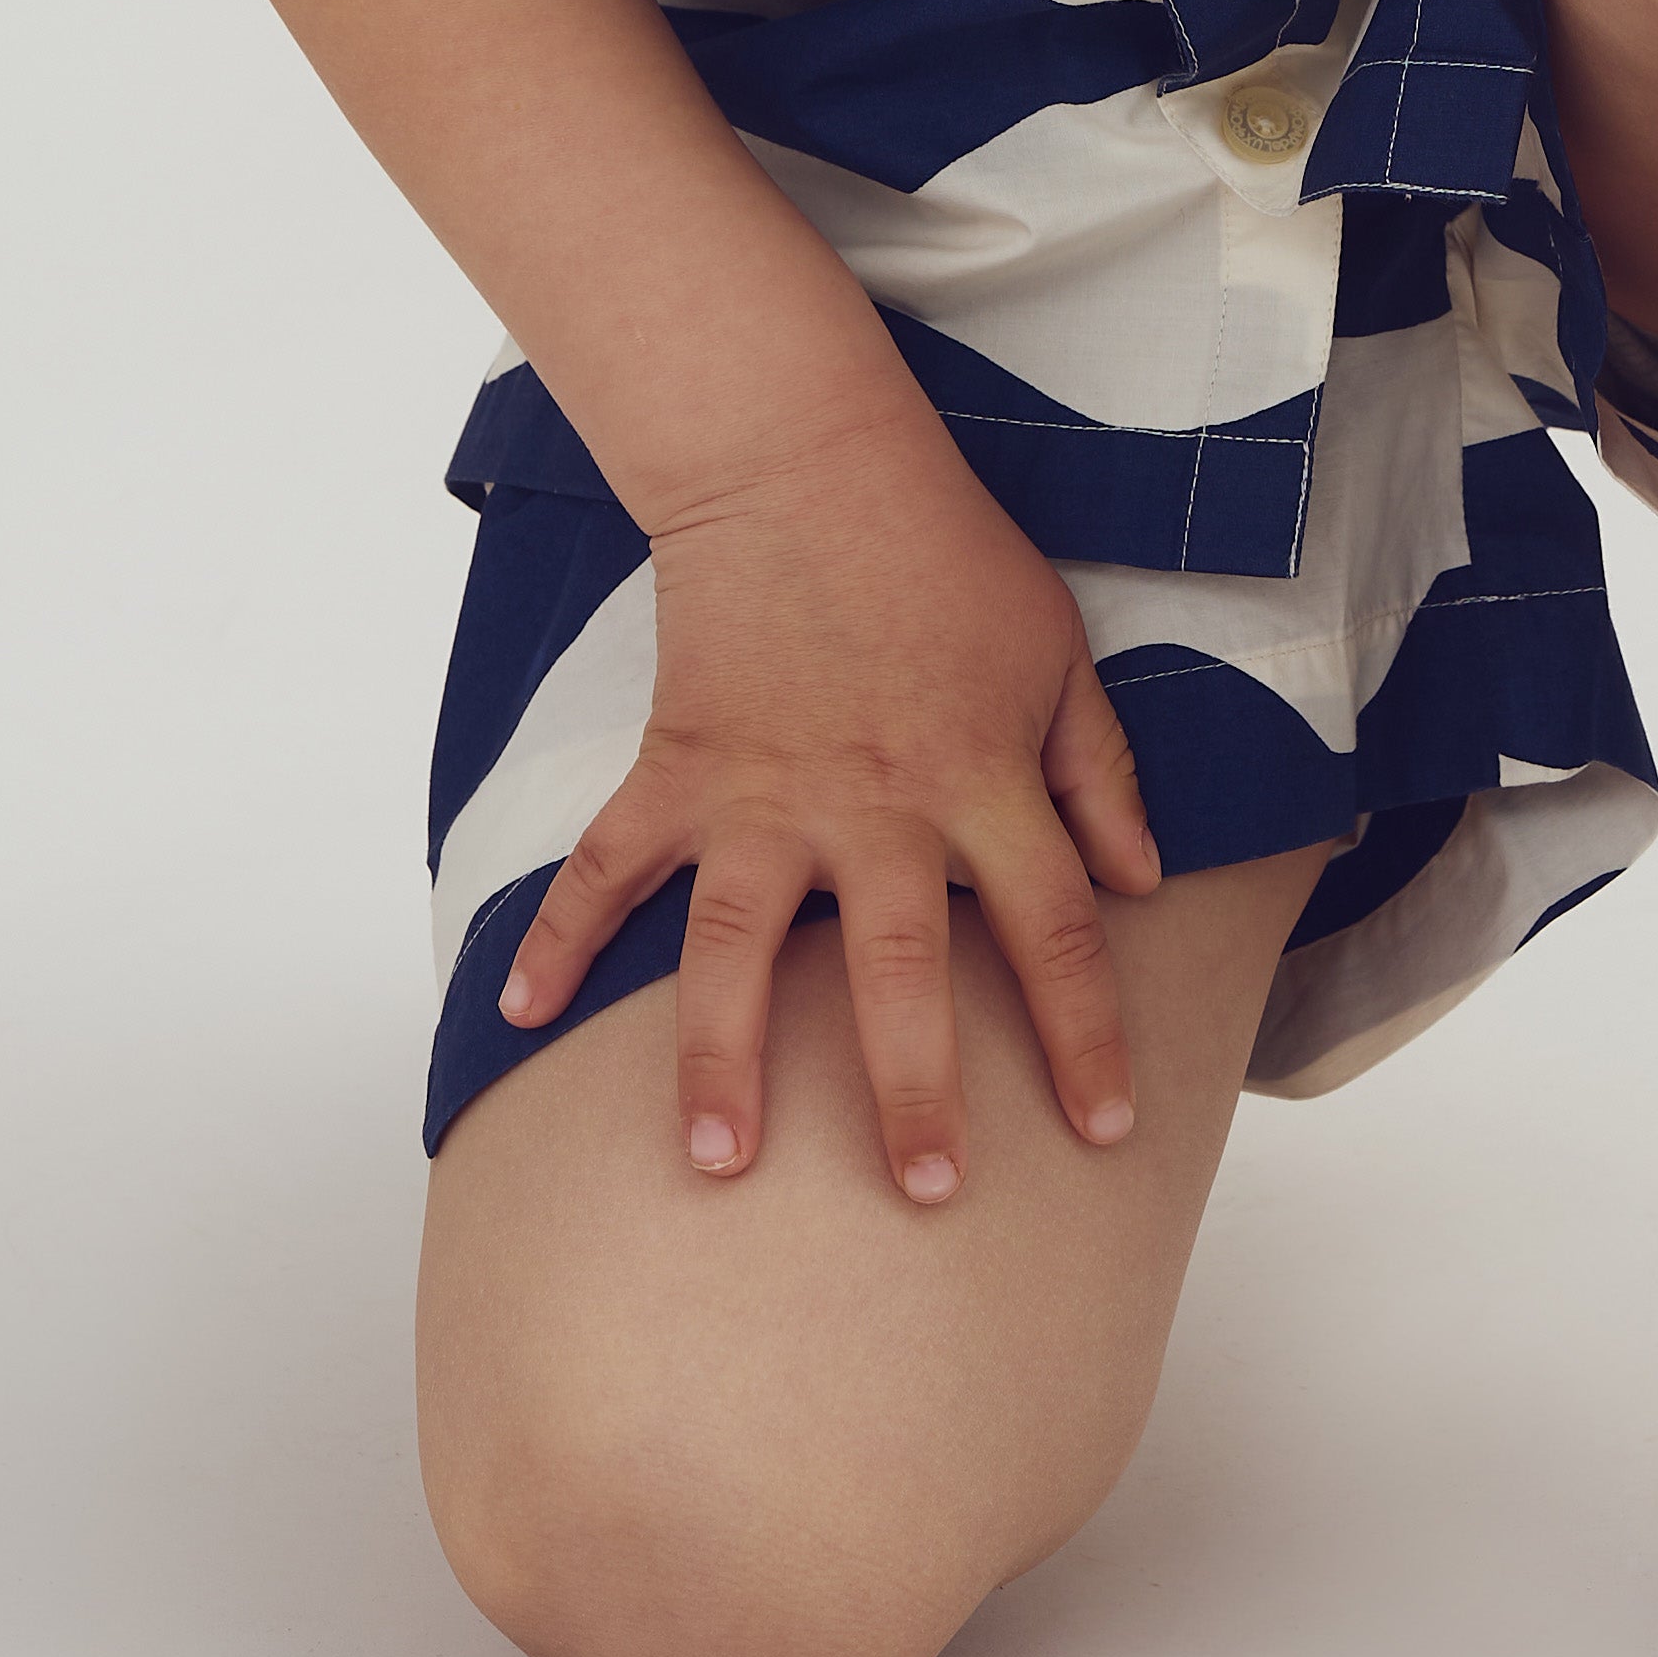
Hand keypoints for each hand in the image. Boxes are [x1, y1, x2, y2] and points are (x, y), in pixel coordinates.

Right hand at [493, 402, 1163, 1205]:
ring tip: (719, 1164)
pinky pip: (609, 866)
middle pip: (901, 967)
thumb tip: (1142, 883)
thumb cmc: (947, 555)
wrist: (807, 462)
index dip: (1085, 1035)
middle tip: (924, 1194)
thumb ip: (1100, 772)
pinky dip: (560, 936)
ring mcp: (764, 793)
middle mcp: (873, 804)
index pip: (1053, 930)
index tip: (1108, 1131)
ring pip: (741, 948)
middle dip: (914, 1088)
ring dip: (726, 1057)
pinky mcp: (679, 768)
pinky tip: (515, 1014)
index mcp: (979, 778)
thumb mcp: (1057, 651)